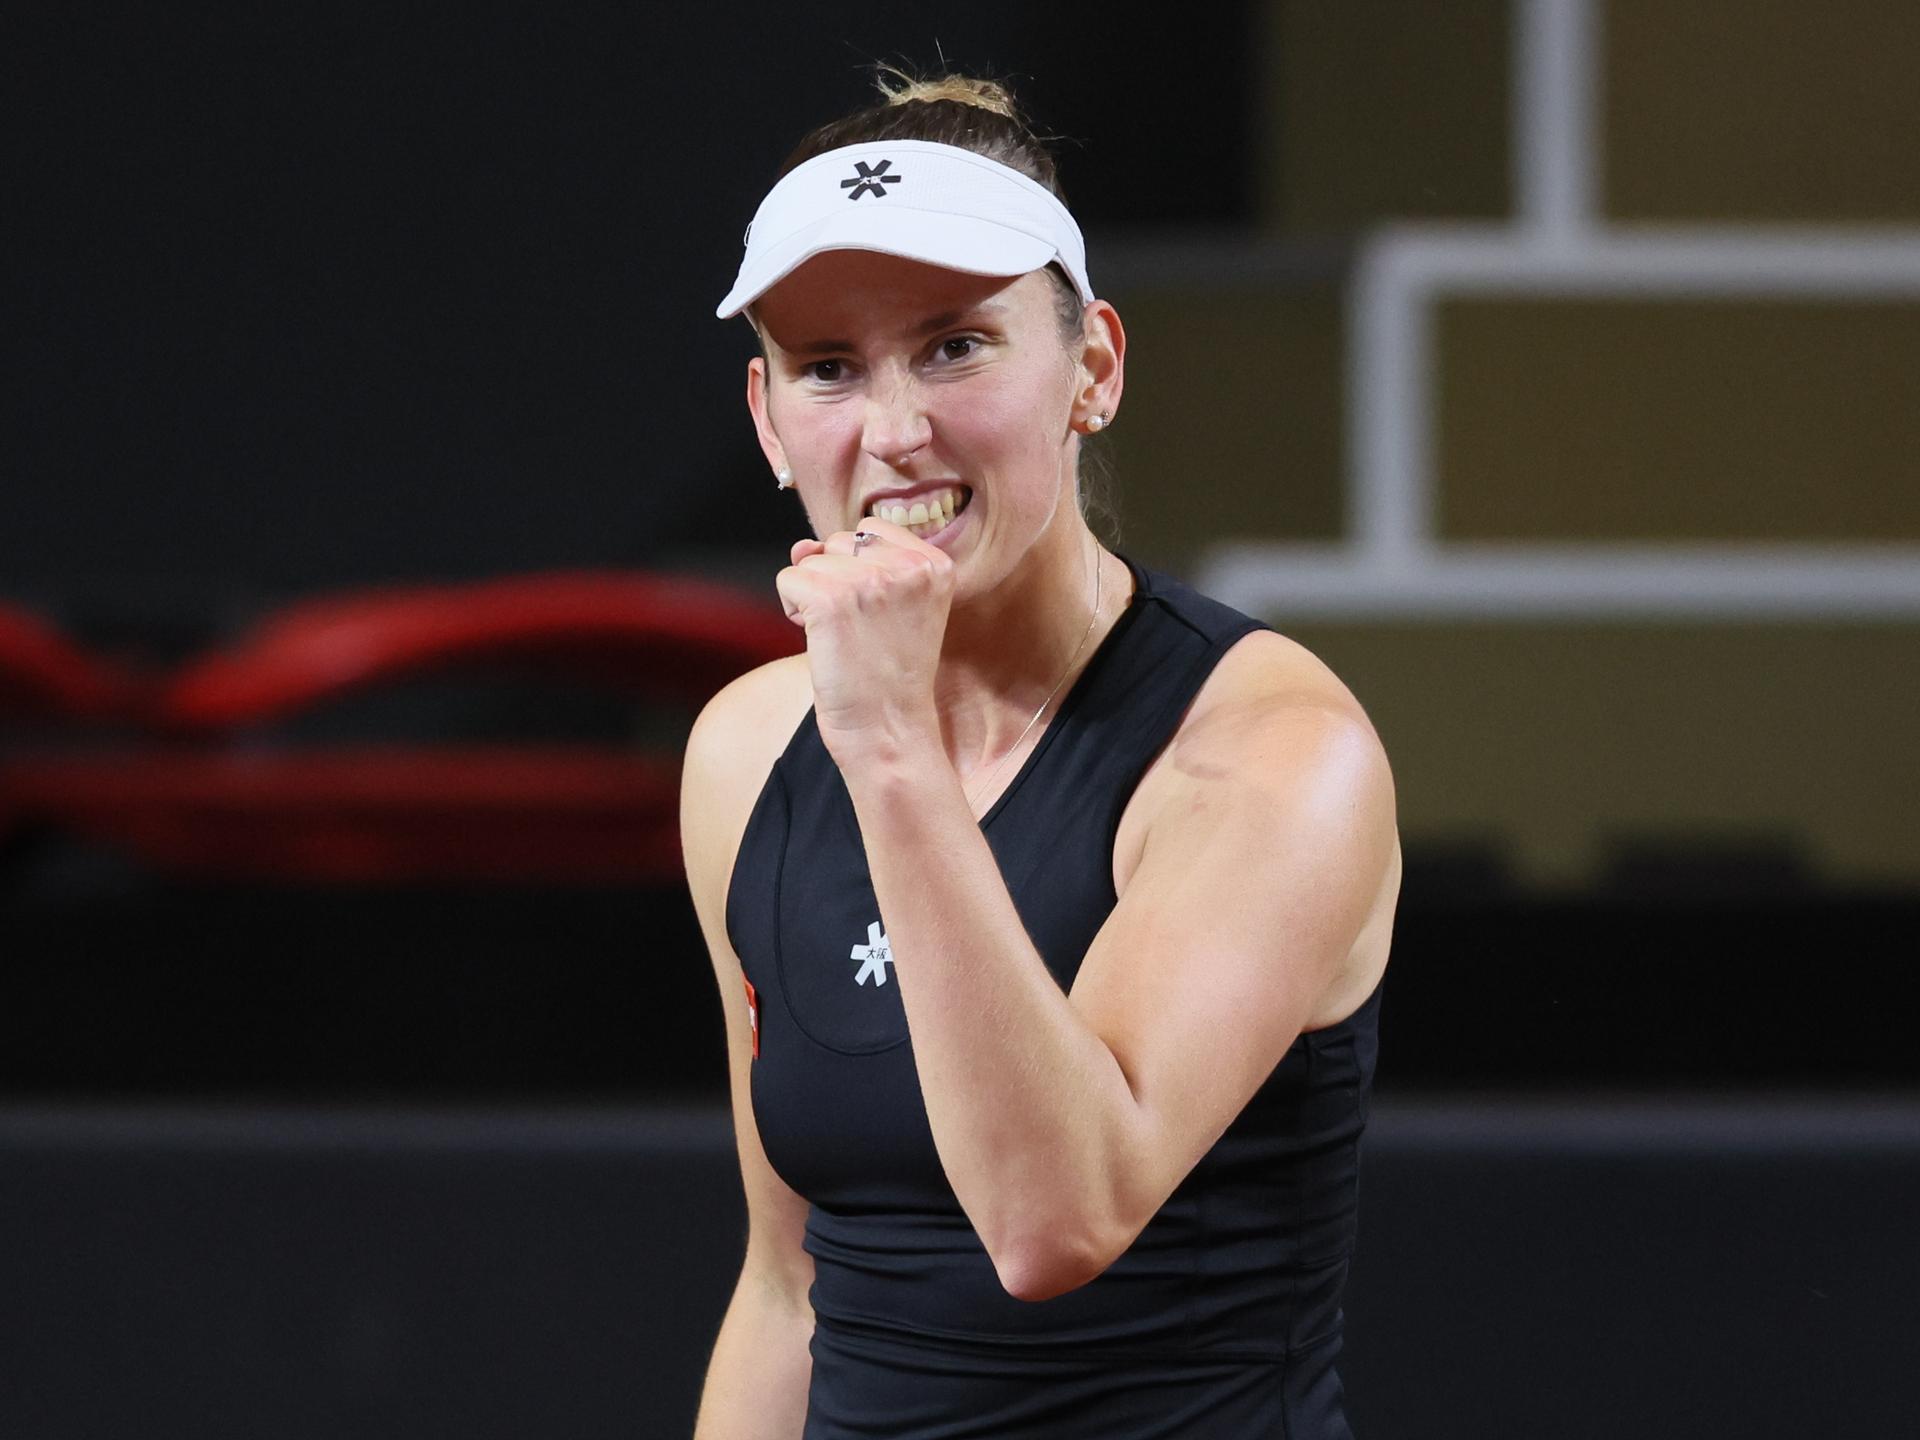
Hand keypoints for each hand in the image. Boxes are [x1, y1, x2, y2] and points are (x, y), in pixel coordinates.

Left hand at [775, 517, 953, 766]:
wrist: (888, 730)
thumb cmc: (887, 676)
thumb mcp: (891, 608)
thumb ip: (855, 564)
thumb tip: (802, 545)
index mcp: (935, 564)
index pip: (872, 530)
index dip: (858, 568)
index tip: (876, 612)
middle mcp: (907, 566)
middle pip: (840, 542)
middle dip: (835, 580)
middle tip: (858, 629)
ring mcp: (869, 580)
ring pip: (810, 560)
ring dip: (812, 597)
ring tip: (842, 637)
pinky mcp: (830, 598)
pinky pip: (788, 579)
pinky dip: (792, 609)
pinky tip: (820, 639)